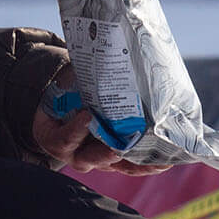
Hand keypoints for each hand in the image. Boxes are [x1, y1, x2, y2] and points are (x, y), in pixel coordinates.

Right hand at [30, 64, 170, 176]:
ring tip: (156, 159)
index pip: (63, 139)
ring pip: (115, 164)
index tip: (86, 116)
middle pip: (92, 157)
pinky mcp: (113, 160)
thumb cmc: (65, 92)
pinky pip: (128, 165)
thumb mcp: (63, 84)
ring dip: (136, 163)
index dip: (74, 130)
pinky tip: (163, 161)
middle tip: (125, 143)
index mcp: (55, 137)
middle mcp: (75, 153)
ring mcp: (96, 159)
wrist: (66, 105)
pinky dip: (145, 164)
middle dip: (109, 151)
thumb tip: (96, 53)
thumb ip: (74, 76)